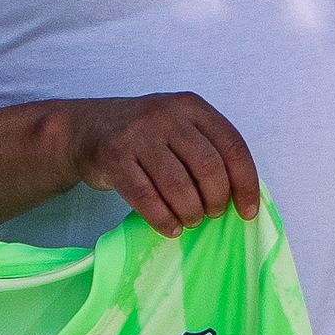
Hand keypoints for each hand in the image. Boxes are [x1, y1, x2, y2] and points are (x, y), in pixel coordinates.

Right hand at [69, 91, 261, 234]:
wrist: (87, 129)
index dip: (245, 183)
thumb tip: (240, 196)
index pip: (232, 146)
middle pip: (208, 167)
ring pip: (178, 186)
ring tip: (190, 220)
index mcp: (192, 106)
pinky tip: (171, 228)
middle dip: (216, 200)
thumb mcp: (178, 127)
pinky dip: (164, 220)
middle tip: (212, 213)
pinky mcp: (114, 157)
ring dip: (191, 213)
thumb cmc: (144, 136)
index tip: (247, 211)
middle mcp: (167, 115)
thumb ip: (207, 149)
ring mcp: (138, 135)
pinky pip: (147, 198)